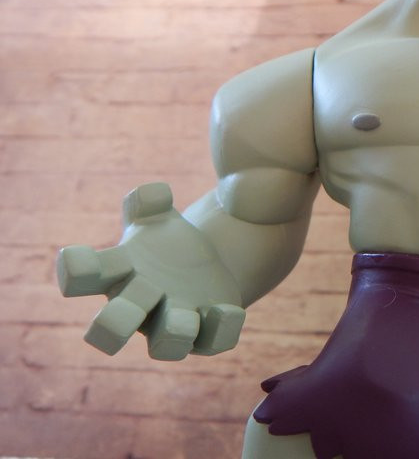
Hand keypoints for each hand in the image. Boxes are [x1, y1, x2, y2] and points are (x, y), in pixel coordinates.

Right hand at [57, 183, 244, 359]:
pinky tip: (224, 308)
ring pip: (164, 346)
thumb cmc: (164, 245)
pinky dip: (219, 329)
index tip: (75, 256)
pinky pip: (211, 342)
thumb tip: (154, 191)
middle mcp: (141, 305)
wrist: (202, 268)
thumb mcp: (159, 218)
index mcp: (120, 273)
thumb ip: (149, 203)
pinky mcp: (207, 332)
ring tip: (184, 317)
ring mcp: (173, 322)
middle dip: (114, 323)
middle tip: (128, 306)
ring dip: (172, 334)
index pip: (86, 276)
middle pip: (113, 324)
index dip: (76, 270)